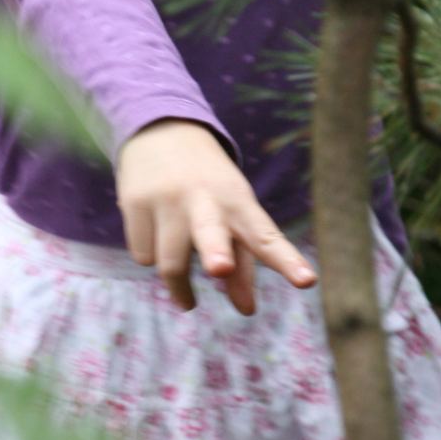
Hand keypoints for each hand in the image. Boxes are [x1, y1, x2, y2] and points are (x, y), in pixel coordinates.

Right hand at [116, 118, 316, 316]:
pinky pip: (143, 255)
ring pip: (169, 265)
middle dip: (215, 251)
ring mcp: (165, 199)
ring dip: (180, 290)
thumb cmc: (208, 184)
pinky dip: (151, 256)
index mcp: (237, 201)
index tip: (307, 281)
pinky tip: (156, 232)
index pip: (265, 236)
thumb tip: (247, 310)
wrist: (161, 129)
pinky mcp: (133, 202)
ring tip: (187, 300)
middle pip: (210, 231)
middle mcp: (203, 198)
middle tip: (221, 267)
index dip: (286, 261)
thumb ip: (243, 263)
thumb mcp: (233, 212)